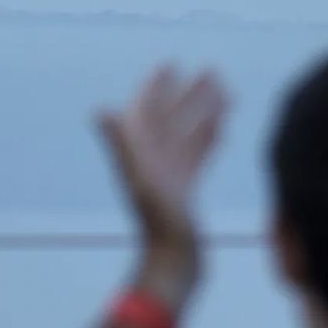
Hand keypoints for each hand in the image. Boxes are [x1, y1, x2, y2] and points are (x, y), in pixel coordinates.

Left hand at [98, 66, 226, 308]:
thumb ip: (124, 147)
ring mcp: (169, 174)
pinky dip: (209, 137)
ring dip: (203, 112)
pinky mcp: (186, 188)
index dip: (156, 87)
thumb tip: (102, 111)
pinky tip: (224, 126)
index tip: (171, 65)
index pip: (146, 111)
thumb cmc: (160, 226)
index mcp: (139, 153)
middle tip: (211, 72)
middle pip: (170, 117)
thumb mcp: (142, 183)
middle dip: (187, 94)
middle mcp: (151, 160)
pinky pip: (197, 154)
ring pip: (187, 133)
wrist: (175, 262)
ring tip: (225, 92)